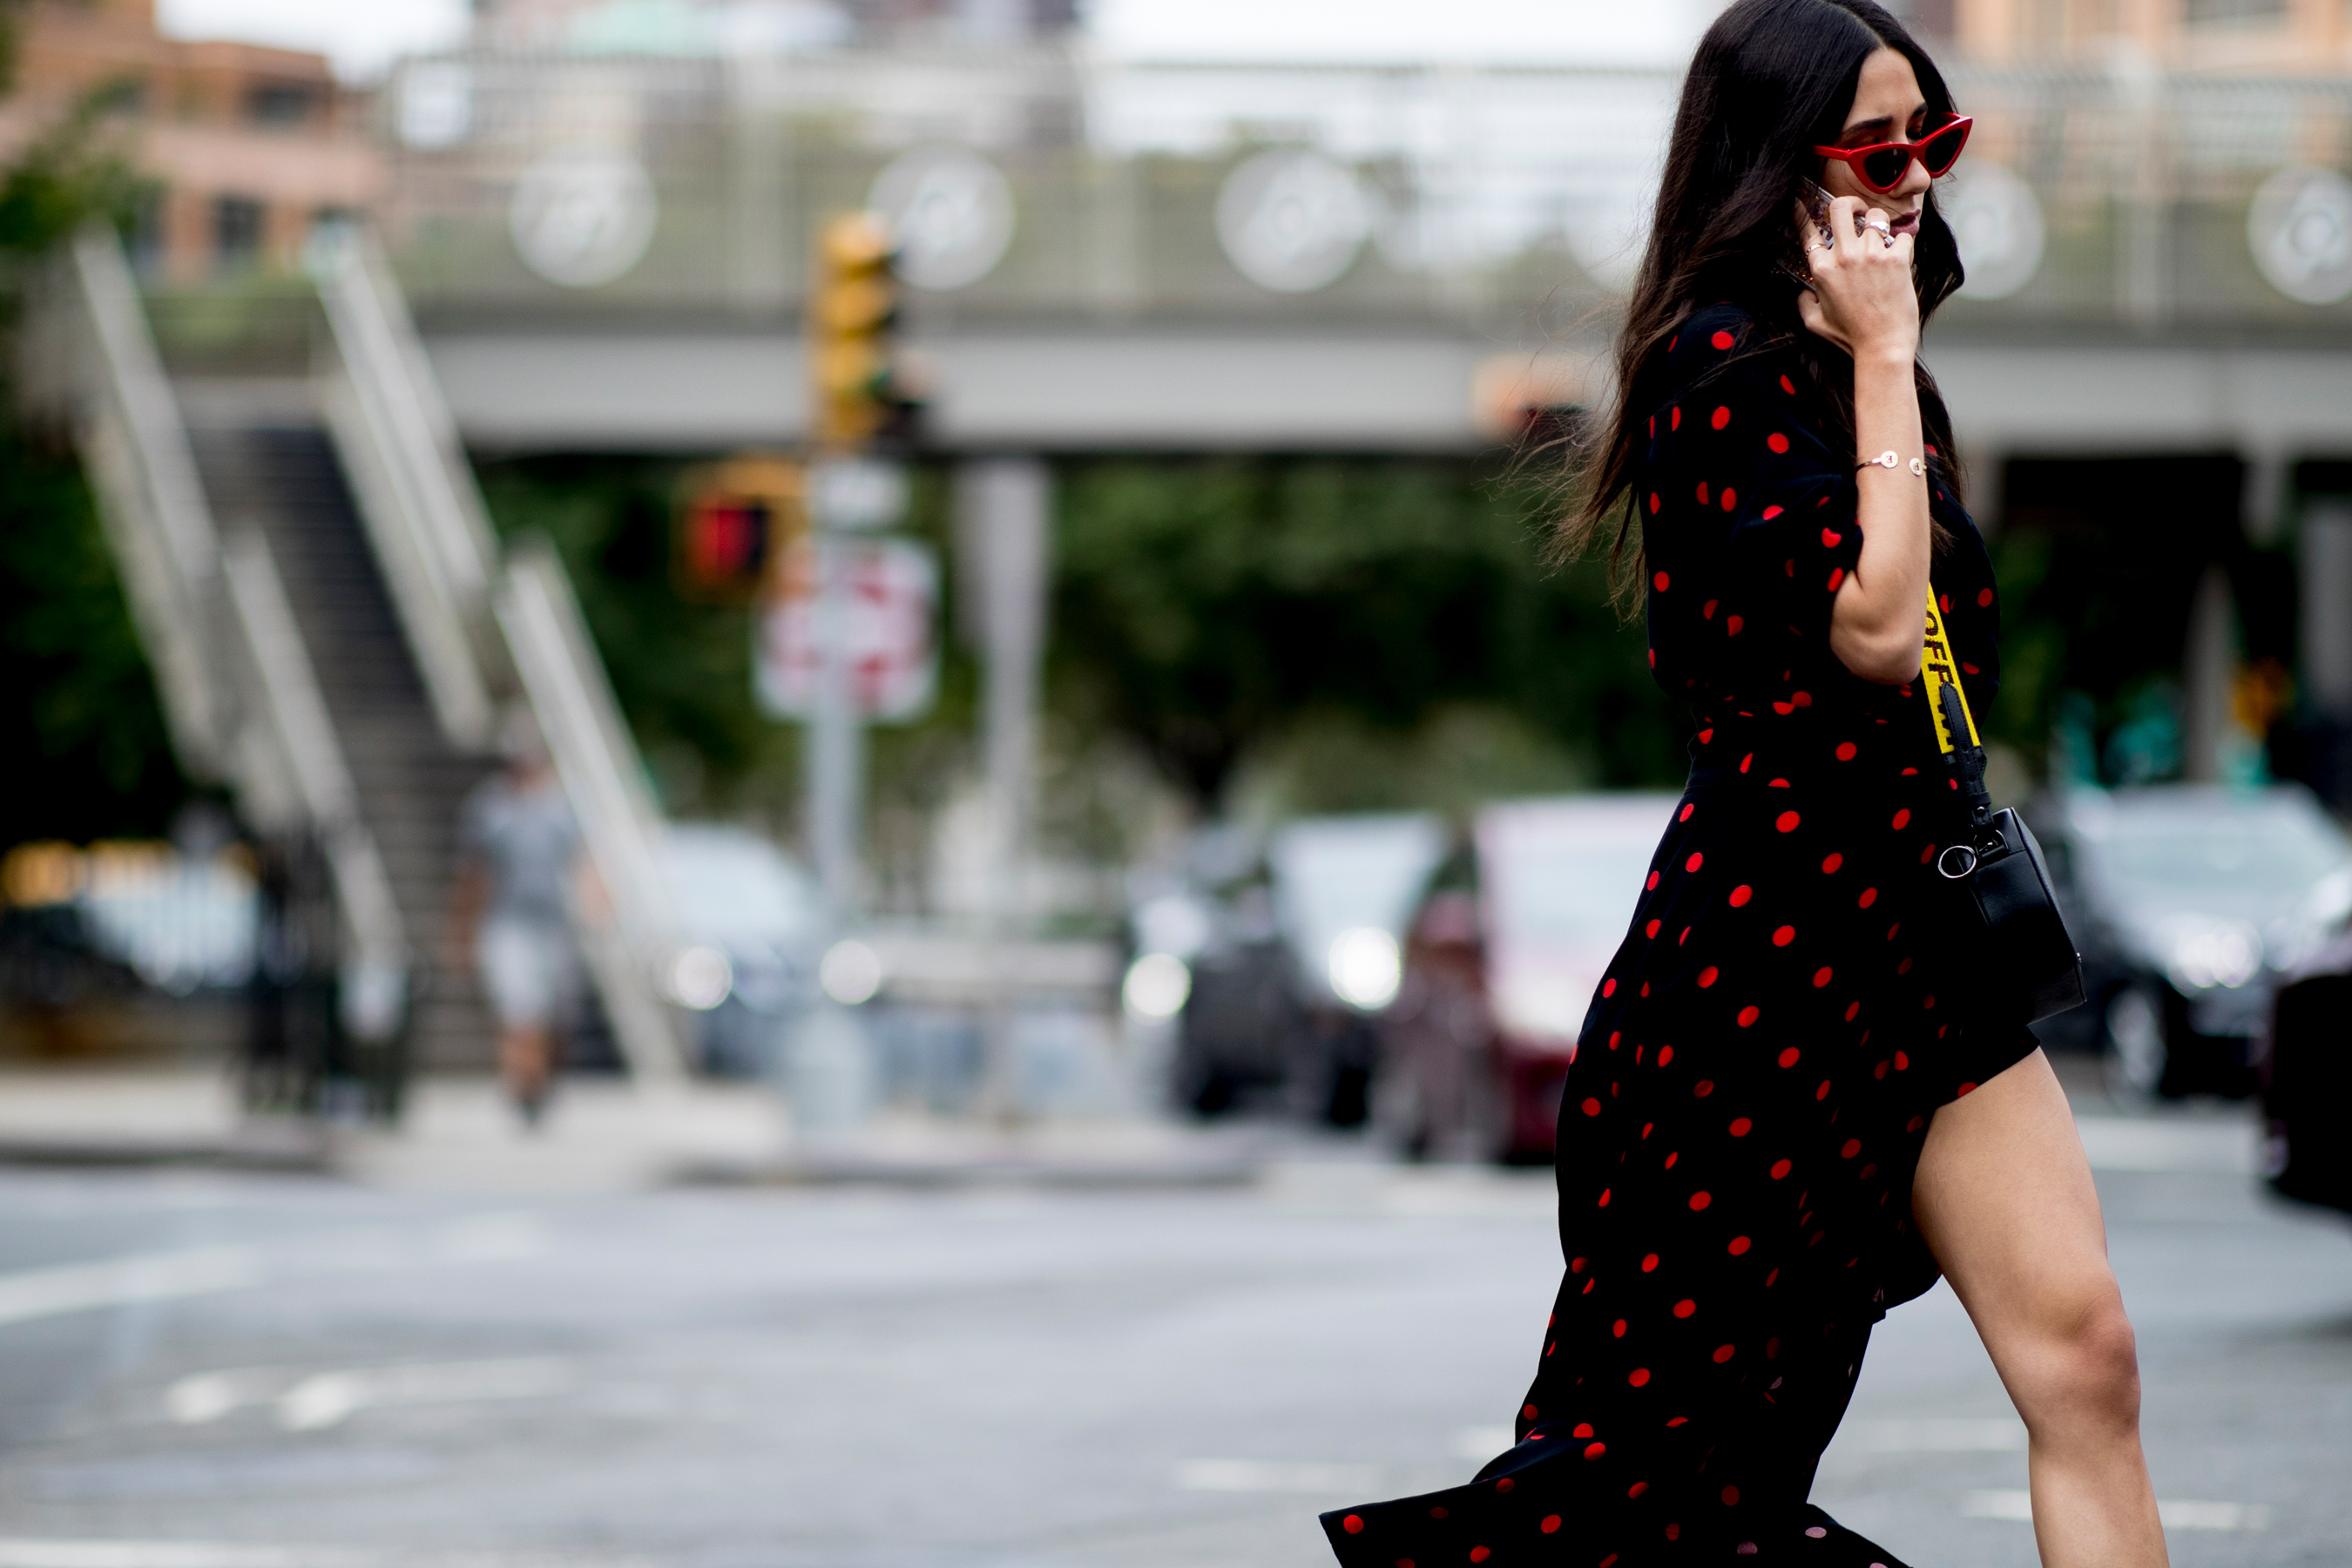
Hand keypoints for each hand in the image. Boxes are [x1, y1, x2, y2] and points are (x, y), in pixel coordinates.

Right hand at [1792, 195, 1918, 364]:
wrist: (1882, 347)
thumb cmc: (1850, 338)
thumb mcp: (1814, 323)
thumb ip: (1804, 302)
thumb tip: (1804, 290)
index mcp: (1822, 270)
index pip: (1808, 231)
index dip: (1802, 213)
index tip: (1802, 202)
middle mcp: (1844, 257)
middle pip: (1841, 207)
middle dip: (1850, 204)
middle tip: (1857, 212)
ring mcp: (1871, 256)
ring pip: (1876, 216)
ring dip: (1880, 224)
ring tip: (1882, 237)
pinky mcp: (1896, 260)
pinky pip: (1902, 235)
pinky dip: (1903, 242)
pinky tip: (1900, 255)